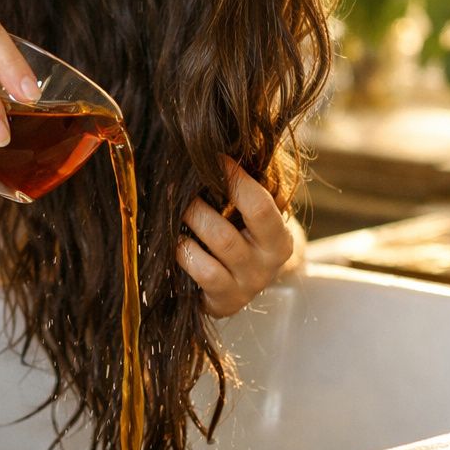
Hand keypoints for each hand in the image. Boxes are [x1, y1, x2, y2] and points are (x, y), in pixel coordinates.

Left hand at [176, 156, 298, 317]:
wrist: (243, 282)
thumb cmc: (244, 234)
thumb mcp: (252, 213)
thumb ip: (244, 185)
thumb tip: (213, 147)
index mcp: (279, 239)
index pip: (259, 206)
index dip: (234, 179)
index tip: (212, 157)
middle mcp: (266, 266)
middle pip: (224, 234)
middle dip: (195, 207)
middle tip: (175, 188)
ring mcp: (244, 287)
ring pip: (205, 255)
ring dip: (185, 227)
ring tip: (170, 210)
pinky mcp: (223, 303)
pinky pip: (199, 274)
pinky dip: (181, 252)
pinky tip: (171, 240)